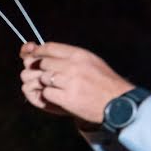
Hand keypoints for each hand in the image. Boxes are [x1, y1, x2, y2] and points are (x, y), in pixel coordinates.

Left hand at [19, 42, 133, 123]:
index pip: (50, 47)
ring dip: (46, 84)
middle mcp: (73, 66)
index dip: (39, 52)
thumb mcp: (90, 61)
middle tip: (48, 76)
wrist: (116, 102)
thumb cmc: (103, 82)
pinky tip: (59, 97)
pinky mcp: (66, 97)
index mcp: (80, 55)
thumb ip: (70, 57)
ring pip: (44, 78)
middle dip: (42, 70)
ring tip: (58, 88)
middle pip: (43, 64)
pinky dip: (49, 96)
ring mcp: (69, 82)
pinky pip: (46, 93)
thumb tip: (47, 54)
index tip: (34, 55)